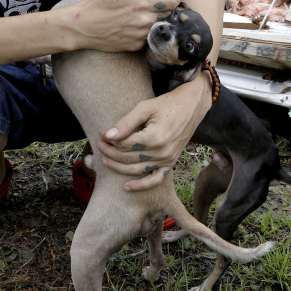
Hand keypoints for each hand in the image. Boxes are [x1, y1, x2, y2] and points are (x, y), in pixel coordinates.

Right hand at [69, 0, 180, 51]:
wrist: (82, 27)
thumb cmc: (97, 4)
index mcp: (141, 4)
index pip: (171, 2)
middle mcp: (144, 21)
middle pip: (168, 15)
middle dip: (167, 9)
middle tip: (160, 4)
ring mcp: (140, 35)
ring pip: (160, 27)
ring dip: (158, 21)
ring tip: (149, 15)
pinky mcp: (135, 46)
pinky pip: (149, 39)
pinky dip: (147, 33)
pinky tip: (138, 27)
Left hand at [96, 71, 211, 190]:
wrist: (192, 105)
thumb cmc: (168, 103)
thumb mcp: (145, 107)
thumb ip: (126, 123)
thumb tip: (107, 135)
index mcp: (155, 137)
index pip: (125, 144)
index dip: (110, 140)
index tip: (101, 134)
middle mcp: (162, 152)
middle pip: (128, 157)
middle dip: (111, 152)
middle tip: (99, 144)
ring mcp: (168, 159)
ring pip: (137, 170)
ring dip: (119, 167)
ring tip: (105, 159)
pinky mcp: (171, 162)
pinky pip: (155, 179)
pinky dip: (141, 185)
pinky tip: (126, 187)